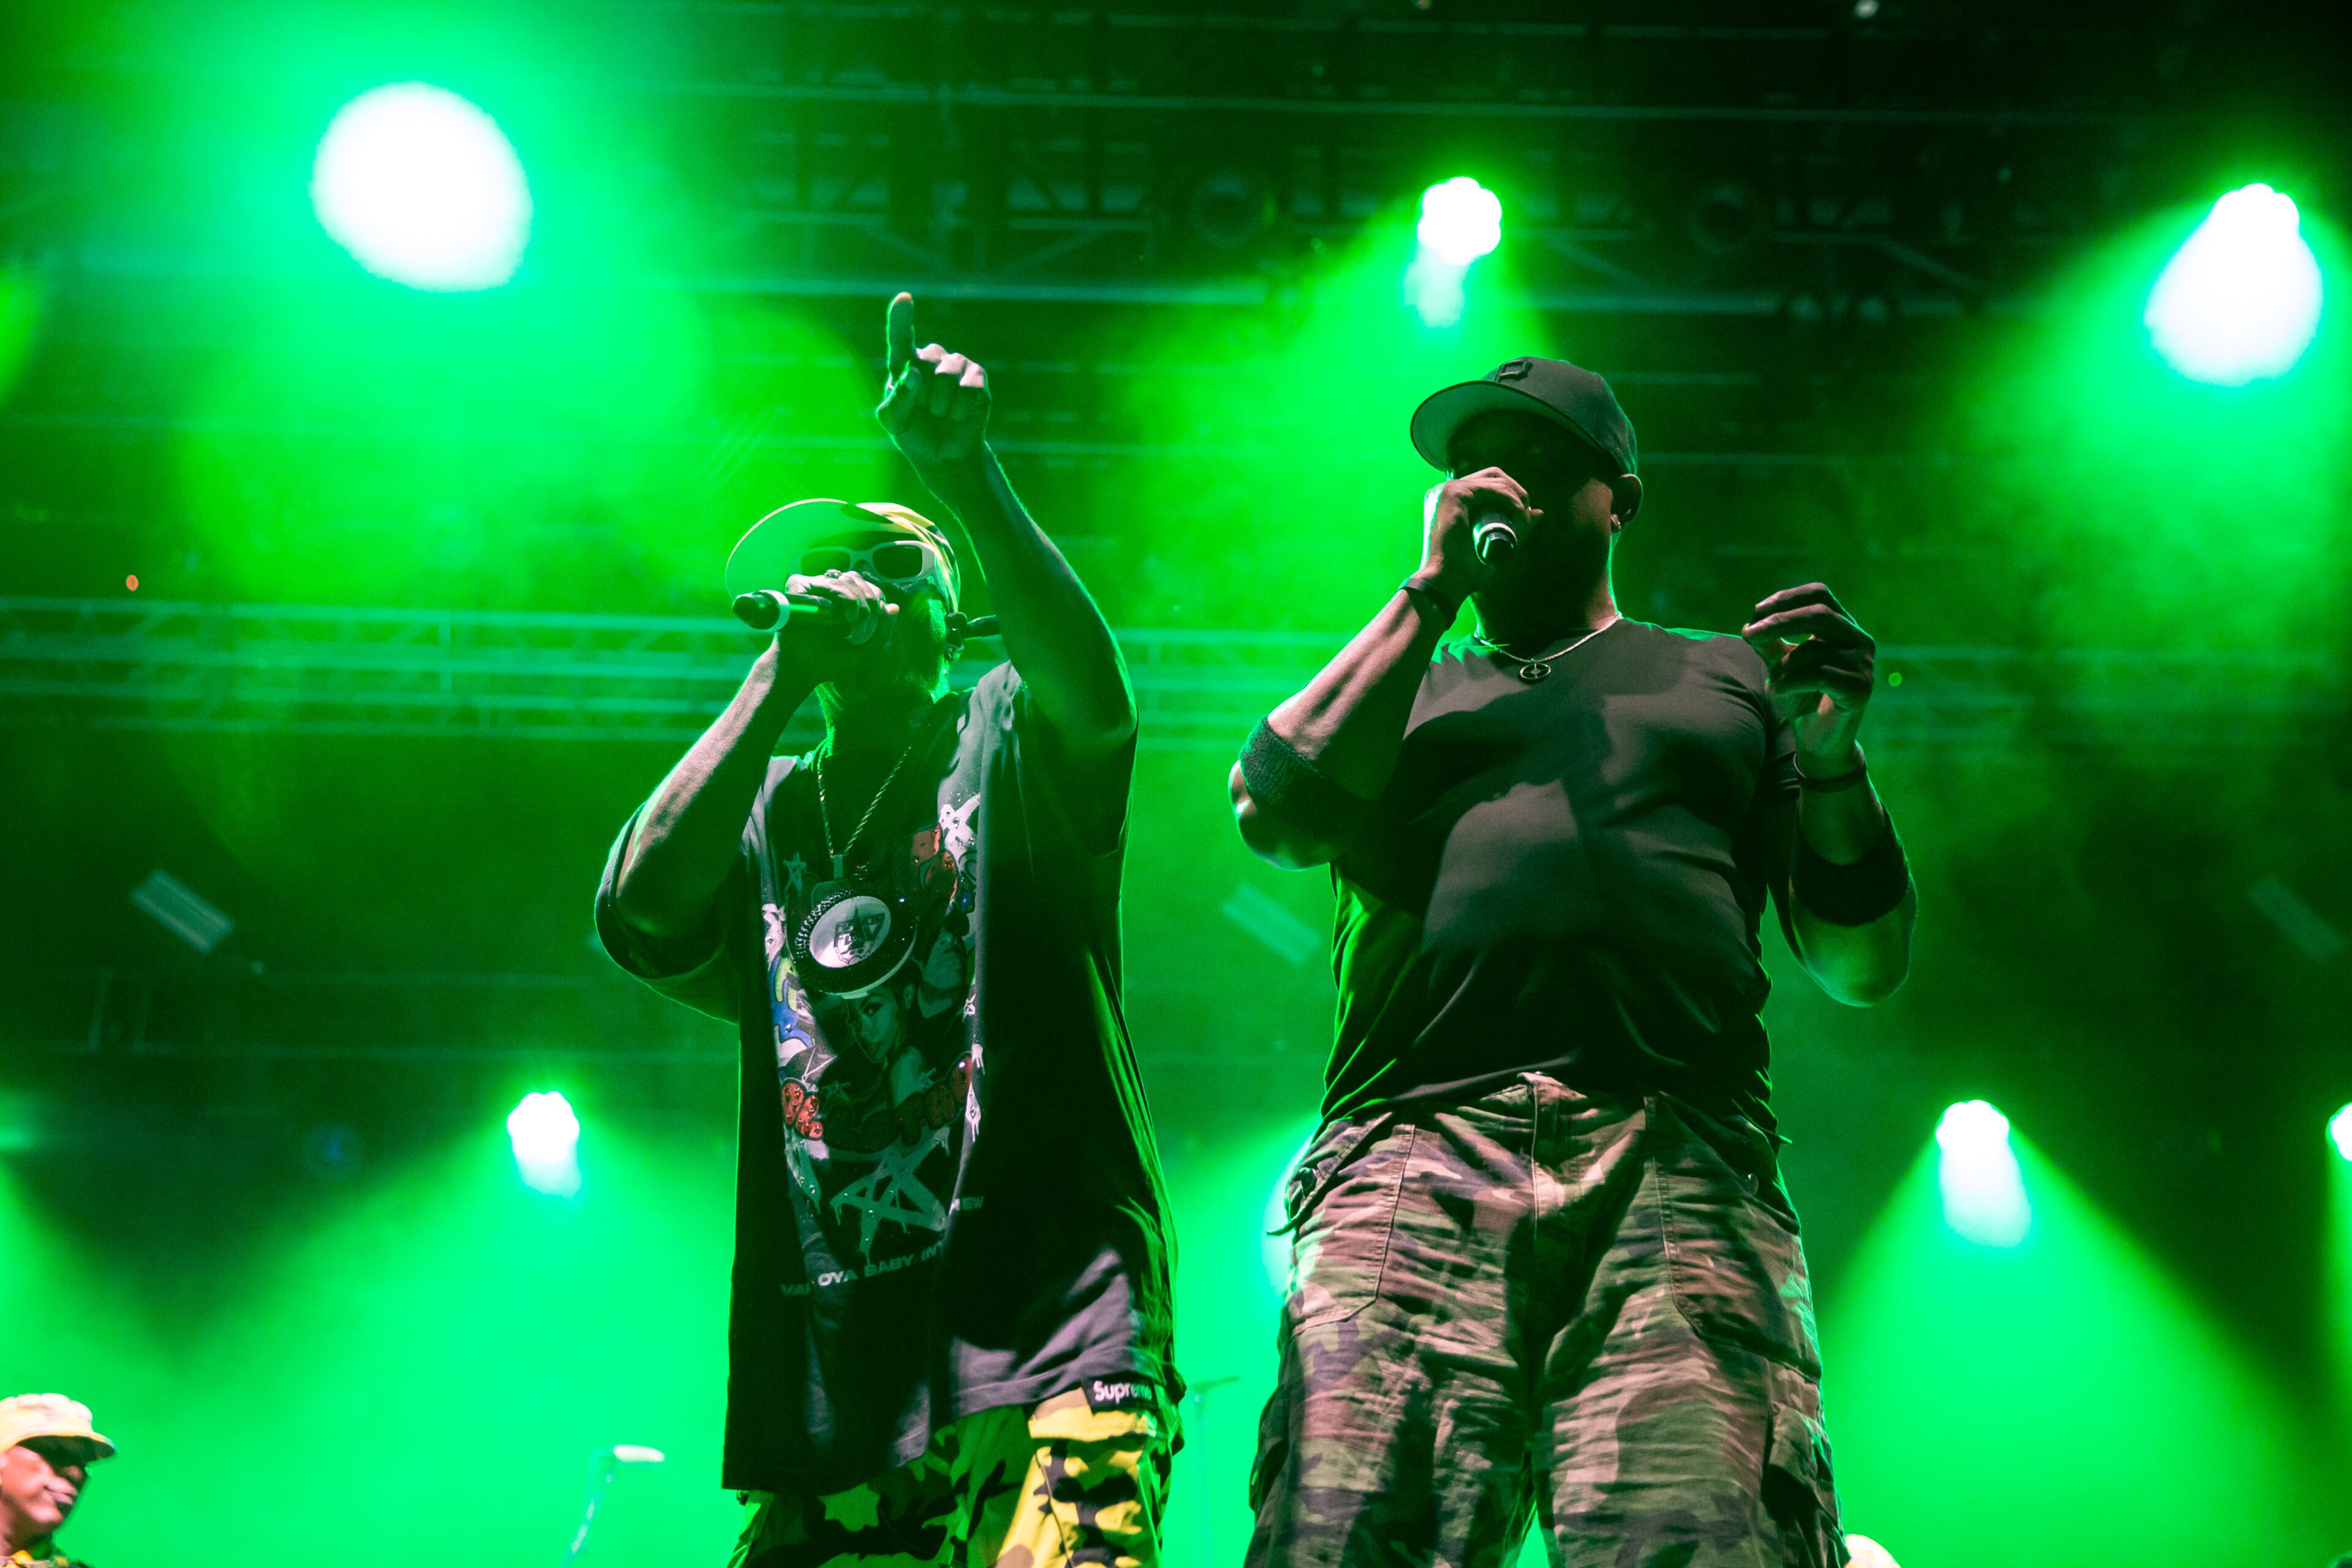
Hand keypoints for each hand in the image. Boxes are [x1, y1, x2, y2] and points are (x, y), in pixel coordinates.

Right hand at [778, 569, 898, 660]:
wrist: (805, 671)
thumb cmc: (832, 661)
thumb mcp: (866, 648)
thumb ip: (883, 629)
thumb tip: (895, 607)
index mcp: (843, 600)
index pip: (868, 587)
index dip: (878, 602)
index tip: (875, 628)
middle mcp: (827, 590)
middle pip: (859, 580)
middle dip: (870, 603)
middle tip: (862, 632)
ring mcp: (813, 587)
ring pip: (847, 579)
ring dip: (859, 603)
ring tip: (853, 628)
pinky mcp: (799, 588)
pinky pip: (829, 582)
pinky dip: (844, 597)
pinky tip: (846, 618)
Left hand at [876, 292, 989, 469]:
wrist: (945, 457)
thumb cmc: (914, 434)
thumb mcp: (894, 422)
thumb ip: (897, 399)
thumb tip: (914, 375)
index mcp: (904, 364)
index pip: (900, 339)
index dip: (901, 319)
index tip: (904, 299)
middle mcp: (930, 358)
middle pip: (923, 363)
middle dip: (921, 396)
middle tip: (924, 412)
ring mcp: (956, 365)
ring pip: (946, 376)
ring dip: (940, 405)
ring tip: (940, 414)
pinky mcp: (978, 377)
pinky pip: (969, 388)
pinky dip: (960, 410)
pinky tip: (958, 416)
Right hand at [1418, 467, 1536, 608]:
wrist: (1447, 582)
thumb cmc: (1467, 570)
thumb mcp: (1497, 543)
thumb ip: (1516, 527)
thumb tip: (1539, 512)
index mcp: (1453, 500)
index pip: (1489, 483)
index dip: (1511, 493)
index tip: (1524, 515)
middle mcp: (1448, 490)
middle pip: (1493, 475)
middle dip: (1516, 490)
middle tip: (1527, 512)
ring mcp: (1448, 489)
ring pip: (1495, 479)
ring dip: (1516, 497)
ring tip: (1522, 518)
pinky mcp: (1453, 493)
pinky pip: (1491, 488)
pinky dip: (1509, 498)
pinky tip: (1518, 512)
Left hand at [1742, 583, 1875, 764]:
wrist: (1817, 739)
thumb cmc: (1799, 696)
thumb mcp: (1779, 665)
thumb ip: (1768, 644)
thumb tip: (1750, 626)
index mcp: (1842, 626)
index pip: (1819, 594)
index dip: (1787, 598)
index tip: (1756, 612)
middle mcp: (1859, 639)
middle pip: (1819, 613)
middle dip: (1779, 621)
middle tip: (1748, 634)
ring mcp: (1864, 663)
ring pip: (1814, 649)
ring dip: (1783, 664)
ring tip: (1775, 681)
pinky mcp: (1861, 688)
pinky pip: (1819, 675)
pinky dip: (1790, 681)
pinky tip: (1778, 690)